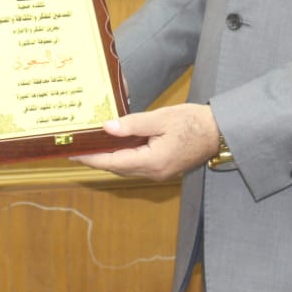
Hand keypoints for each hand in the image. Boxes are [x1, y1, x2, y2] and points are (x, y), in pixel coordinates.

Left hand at [72, 104, 220, 180]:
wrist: (219, 132)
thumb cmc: (192, 122)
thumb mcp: (161, 118)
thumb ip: (133, 125)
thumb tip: (107, 128)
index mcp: (153, 161)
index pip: (113, 162)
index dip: (91, 158)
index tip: (72, 154)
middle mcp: (154, 172)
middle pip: (117, 167)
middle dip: (96, 159)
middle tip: (76, 147)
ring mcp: (159, 173)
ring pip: (126, 167)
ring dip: (108, 158)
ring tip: (90, 145)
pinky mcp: (162, 168)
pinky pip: (136, 164)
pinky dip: (121, 156)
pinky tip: (114, 144)